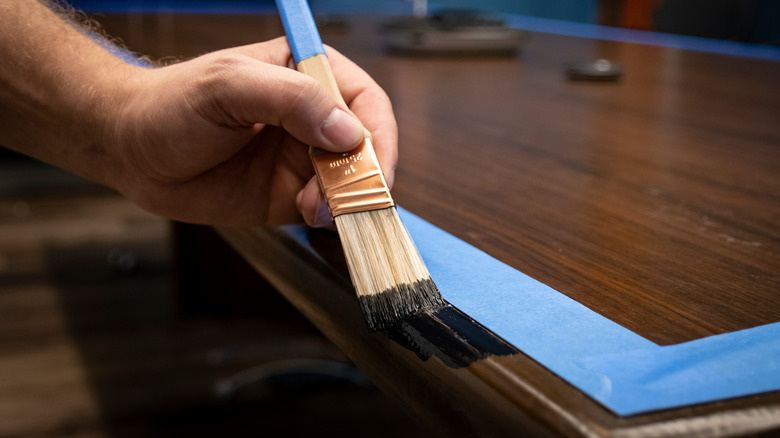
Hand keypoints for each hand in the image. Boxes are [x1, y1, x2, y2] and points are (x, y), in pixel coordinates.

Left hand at [108, 37, 397, 226]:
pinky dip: (331, 219)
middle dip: (363, 175)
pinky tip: (307, 216)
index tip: (368, 162)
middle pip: (367, 149)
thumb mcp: (229, 87)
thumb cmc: (172, 105)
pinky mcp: (292, 196)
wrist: (131, 152)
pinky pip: (329, 211)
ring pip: (353, 184)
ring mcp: (304, 160)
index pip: (365, 102)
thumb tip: (349, 133)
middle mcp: (315, 118)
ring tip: (312, 207)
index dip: (377, 134)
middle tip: (342, 195)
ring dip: (346, 201)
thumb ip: (292, 100)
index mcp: (309, 74)